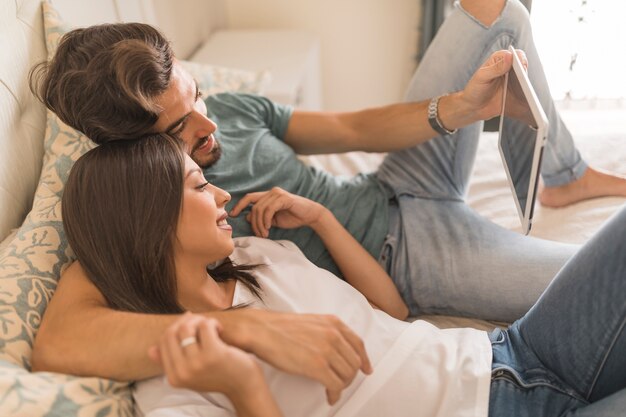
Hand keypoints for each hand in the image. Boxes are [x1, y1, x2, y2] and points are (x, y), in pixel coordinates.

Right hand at [148, 314, 261, 395]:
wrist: (244, 385)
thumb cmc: (219, 374)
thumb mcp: (191, 373)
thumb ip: (172, 362)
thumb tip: (151, 349)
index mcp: (174, 377)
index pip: (163, 341)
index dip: (176, 327)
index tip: (190, 323)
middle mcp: (182, 372)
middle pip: (172, 332)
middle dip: (186, 321)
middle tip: (202, 323)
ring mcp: (196, 364)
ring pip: (186, 327)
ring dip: (200, 321)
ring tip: (212, 327)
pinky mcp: (212, 354)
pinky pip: (204, 325)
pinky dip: (212, 323)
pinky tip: (220, 330)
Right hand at [218, 309, 372, 404]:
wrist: (261, 330)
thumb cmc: (280, 328)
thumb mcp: (311, 322)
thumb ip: (327, 331)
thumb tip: (337, 348)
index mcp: (333, 323)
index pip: (358, 343)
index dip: (364, 359)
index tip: (366, 369)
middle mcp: (333, 334)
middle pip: (354, 362)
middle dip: (349, 376)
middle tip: (340, 383)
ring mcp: (326, 350)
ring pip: (347, 375)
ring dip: (342, 386)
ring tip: (332, 389)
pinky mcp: (317, 366)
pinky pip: (336, 385)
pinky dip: (335, 394)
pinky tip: (329, 396)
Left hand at [229, 187, 326, 237]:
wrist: (310, 215)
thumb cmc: (293, 217)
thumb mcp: (273, 219)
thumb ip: (261, 217)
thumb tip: (246, 217)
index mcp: (268, 196)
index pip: (249, 198)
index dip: (239, 205)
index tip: (232, 215)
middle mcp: (271, 192)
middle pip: (253, 206)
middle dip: (253, 222)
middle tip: (259, 234)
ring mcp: (277, 194)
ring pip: (259, 209)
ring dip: (260, 224)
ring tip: (264, 233)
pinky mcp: (283, 198)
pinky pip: (269, 210)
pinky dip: (266, 220)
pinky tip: (269, 227)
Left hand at [462, 49, 527, 120]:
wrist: (474, 107)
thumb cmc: (474, 90)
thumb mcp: (482, 77)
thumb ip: (495, 68)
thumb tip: (509, 56)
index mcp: (499, 59)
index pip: (515, 55)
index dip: (520, 59)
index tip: (521, 67)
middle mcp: (509, 68)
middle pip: (523, 67)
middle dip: (525, 73)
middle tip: (524, 81)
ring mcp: (514, 80)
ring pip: (526, 80)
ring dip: (528, 86)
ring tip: (527, 93)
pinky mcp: (516, 92)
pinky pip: (525, 92)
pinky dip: (527, 95)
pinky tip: (528, 102)